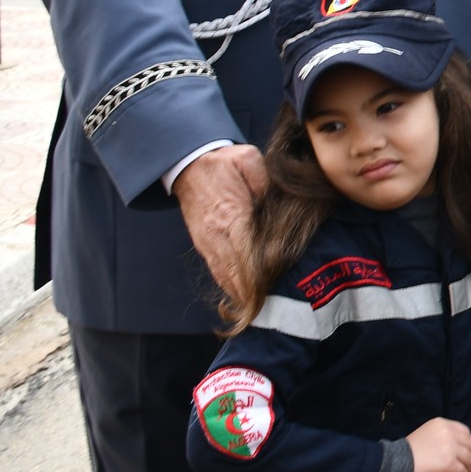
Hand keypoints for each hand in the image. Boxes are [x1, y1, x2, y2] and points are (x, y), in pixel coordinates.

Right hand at [173, 144, 267, 297]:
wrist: (189, 164)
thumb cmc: (224, 162)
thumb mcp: (249, 162)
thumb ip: (266, 184)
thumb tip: (281, 207)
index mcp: (231, 214)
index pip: (247, 253)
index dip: (260, 274)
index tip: (274, 289)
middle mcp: (217, 234)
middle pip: (236, 272)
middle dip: (253, 292)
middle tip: (271, 307)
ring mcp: (207, 241)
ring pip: (224, 275)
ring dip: (241, 293)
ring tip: (259, 309)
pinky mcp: (203, 244)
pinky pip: (217, 270)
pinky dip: (229, 285)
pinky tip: (243, 296)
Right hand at [405, 417, 470, 471]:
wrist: (395, 465)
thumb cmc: (407, 453)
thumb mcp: (426, 435)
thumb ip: (443, 438)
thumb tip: (461, 450)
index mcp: (442, 424)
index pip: (465, 432)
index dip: (468, 444)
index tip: (467, 453)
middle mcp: (448, 433)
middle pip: (469, 446)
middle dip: (470, 458)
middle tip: (467, 468)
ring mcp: (450, 448)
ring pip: (469, 460)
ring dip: (470, 471)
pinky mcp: (449, 463)